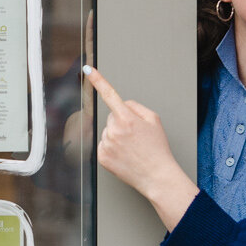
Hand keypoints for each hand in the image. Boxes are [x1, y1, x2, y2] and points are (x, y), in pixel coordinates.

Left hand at [84, 65, 199, 230]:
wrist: (156, 175)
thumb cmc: (157, 148)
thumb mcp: (154, 120)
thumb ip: (135, 107)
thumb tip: (121, 104)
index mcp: (127, 119)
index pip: (110, 94)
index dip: (98, 80)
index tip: (88, 70)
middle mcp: (113, 130)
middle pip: (112, 117)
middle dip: (122, 122)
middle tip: (136, 137)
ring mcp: (106, 144)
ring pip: (108, 131)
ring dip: (117, 136)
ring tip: (132, 148)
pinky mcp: (101, 156)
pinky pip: (104, 144)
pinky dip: (112, 148)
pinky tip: (124, 155)